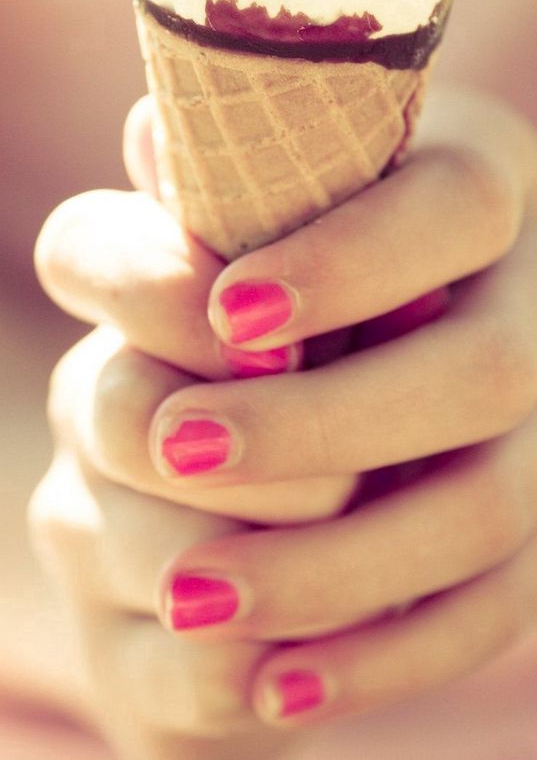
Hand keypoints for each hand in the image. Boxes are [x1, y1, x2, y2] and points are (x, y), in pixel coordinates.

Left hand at [36, 85, 536, 732]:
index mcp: (485, 179)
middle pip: (487, 370)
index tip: (229, 311)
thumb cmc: (287, 231)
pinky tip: (276, 683)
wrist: (360, 331)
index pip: (458, 207)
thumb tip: (156, 163)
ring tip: (191, 592)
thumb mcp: (260, 179)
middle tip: (180, 444)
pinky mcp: (532, 536)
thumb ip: (214, 172)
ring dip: (337, 565)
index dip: (353, 259)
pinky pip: (488, 611)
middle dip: (328, 422)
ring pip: (489, 510)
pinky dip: (385, 655)